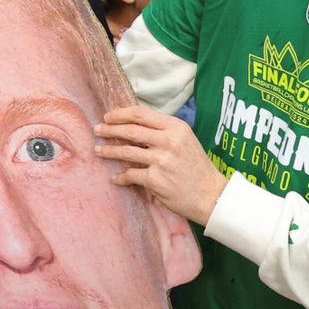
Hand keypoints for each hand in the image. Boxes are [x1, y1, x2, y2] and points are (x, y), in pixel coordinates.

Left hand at [95, 106, 228, 223]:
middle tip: (97, 130)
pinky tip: (116, 177)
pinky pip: (130, 175)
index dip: (120, 114)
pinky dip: (120, 177)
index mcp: (175, 127)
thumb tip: (133, 125)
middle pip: (130, 130)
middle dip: (109, 130)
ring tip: (98, 151)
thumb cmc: (196, 166)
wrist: (211, 195)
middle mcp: (168, 141)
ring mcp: (161, 160)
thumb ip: (162, 131)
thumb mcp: (184, 140)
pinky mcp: (155, 180)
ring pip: (126, 152)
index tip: (108, 117)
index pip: (140, 114)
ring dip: (109, 151)